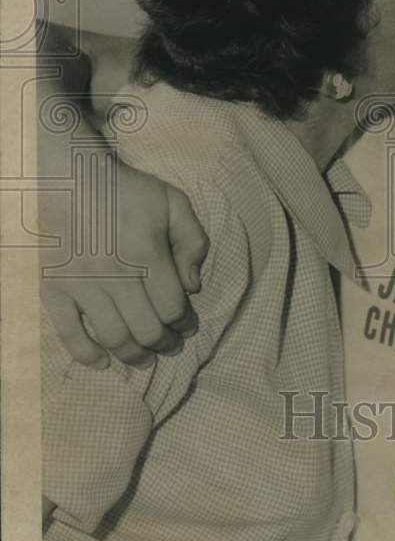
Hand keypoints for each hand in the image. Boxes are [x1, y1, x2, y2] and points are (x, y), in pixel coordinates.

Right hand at [40, 156, 208, 368]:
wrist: (70, 179)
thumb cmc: (127, 191)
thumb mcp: (173, 203)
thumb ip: (193, 241)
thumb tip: (194, 286)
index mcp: (146, 253)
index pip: (172, 307)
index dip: (185, 323)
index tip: (189, 326)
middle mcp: (114, 275)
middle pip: (147, 329)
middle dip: (165, 344)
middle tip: (172, 346)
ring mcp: (81, 285)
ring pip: (113, 337)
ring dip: (135, 355)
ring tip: (147, 358)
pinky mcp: (54, 290)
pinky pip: (69, 334)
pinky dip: (87, 355)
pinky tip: (103, 362)